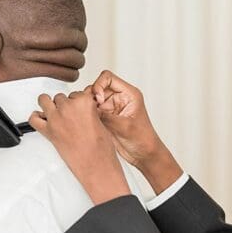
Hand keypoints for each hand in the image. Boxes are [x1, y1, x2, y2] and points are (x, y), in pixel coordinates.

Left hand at [29, 89, 131, 204]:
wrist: (96, 165)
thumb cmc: (101, 148)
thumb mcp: (100, 122)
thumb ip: (88, 112)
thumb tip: (81, 110)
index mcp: (84, 102)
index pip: (76, 93)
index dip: (76, 102)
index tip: (78, 108)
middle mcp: (68, 108)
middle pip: (60, 97)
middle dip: (63, 105)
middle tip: (69, 116)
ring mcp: (56, 119)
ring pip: (44, 101)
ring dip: (48, 106)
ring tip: (53, 112)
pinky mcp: (48, 131)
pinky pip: (34, 119)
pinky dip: (35, 118)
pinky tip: (40, 119)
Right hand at [90, 70, 182, 193]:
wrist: (144, 155)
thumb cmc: (143, 139)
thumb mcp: (125, 126)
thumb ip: (106, 116)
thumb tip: (88, 108)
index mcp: (128, 94)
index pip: (108, 77)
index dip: (99, 85)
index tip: (98, 99)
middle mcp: (119, 98)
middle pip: (97, 87)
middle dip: (90, 96)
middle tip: (90, 110)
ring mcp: (111, 108)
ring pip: (92, 99)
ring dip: (87, 106)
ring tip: (89, 117)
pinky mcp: (105, 118)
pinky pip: (92, 111)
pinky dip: (87, 115)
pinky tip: (89, 123)